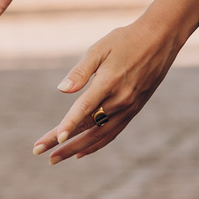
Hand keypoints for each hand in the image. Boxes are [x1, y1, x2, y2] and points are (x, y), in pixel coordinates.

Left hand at [32, 17, 183, 162]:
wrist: (160, 40)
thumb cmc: (125, 40)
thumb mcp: (99, 49)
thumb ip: (80, 71)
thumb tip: (62, 90)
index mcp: (110, 82)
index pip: (85, 108)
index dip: (69, 124)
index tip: (55, 139)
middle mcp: (121, 100)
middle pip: (88, 127)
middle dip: (62, 142)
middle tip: (38, 152)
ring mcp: (128, 108)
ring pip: (99, 136)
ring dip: (76, 149)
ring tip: (55, 158)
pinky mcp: (133, 111)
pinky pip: (112, 133)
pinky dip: (96, 145)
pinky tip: (80, 152)